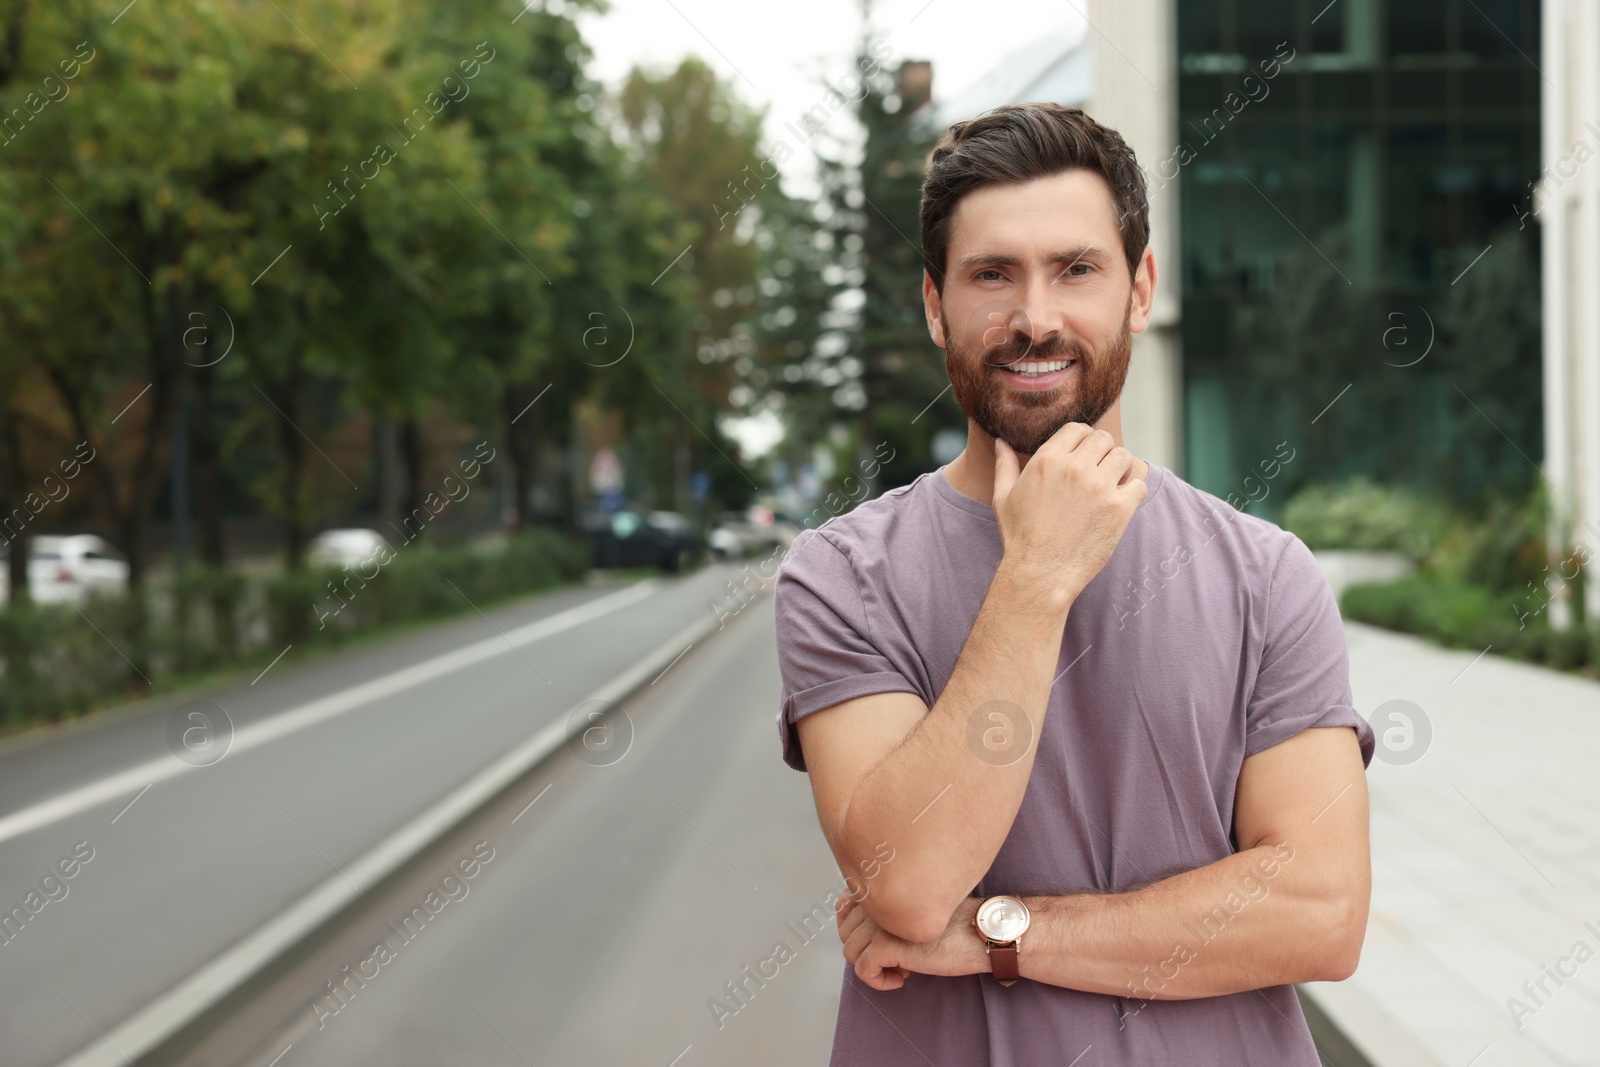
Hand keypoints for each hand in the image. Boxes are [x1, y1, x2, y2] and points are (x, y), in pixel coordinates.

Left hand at [835, 892, 987, 990]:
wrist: (981, 933)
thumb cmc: (954, 922)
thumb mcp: (916, 909)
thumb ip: (888, 907)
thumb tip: (856, 919)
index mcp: (883, 885)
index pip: (844, 906)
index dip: (858, 928)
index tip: (883, 940)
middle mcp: (877, 899)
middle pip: (846, 932)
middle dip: (867, 949)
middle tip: (897, 955)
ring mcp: (880, 921)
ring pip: (851, 952)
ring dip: (874, 965)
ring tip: (903, 966)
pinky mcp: (887, 944)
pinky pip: (863, 970)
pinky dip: (879, 981)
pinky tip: (903, 978)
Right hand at [992, 423, 1146, 608]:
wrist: (1040, 574)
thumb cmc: (1020, 537)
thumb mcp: (1003, 498)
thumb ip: (1004, 465)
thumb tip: (1001, 441)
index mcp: (1047, 460)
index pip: (1078, 429)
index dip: (1084, 439)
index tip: (1085, 454)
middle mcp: (1075, 469)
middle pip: (1103, 439)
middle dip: (1103, 451)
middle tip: (1099, 470)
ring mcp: (1099, 488)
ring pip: (1124, 457)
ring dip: (1121, 468)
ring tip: (1113, 483)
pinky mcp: (1119, 509)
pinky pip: (1140, 484)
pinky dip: (1134, 491)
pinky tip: (1122, 502)